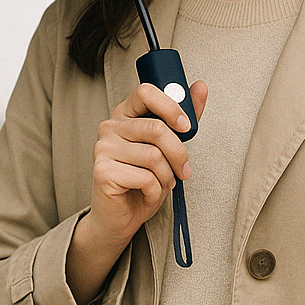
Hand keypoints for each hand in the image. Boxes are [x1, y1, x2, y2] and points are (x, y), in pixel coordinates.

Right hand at [66, 79, 207, 304]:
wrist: (121, 217)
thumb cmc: (144, 179)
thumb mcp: (168, 147)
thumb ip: (183, 117)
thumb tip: (201, 87)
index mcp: (124, 114)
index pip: (146, 92)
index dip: (170, 107)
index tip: (186, 126)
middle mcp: (110, 127)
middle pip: (156, 128)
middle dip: (179, 154)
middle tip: (184, 170)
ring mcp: (103, 148)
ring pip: (154, 156)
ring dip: (167, 176)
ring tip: (162, 183)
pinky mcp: (103, 172)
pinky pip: (145, 177)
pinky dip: (155, 190)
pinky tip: (148, 193)